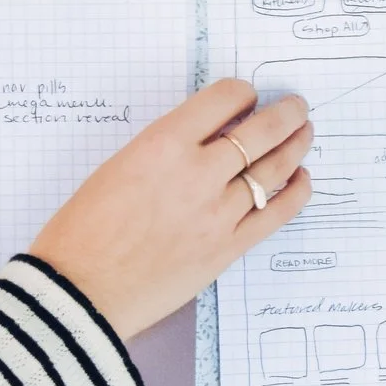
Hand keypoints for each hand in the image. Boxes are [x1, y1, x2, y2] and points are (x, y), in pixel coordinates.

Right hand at [25, 79, 312, 338]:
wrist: (80, 292)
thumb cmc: (84, 232)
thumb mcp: (117, 168)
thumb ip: (164, 152)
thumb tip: (203, 143)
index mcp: (162, 144)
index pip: (223, 99)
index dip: (242, 93)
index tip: (247, 97)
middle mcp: (197, 173)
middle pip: (262, 131)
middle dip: (286, 113)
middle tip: (296, 106)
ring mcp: (218, 213)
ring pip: (274, 169)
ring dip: (296, 146)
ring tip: (304, 134)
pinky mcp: (227, 248)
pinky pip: (276, 214)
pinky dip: (295, 192)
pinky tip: (301, 180)